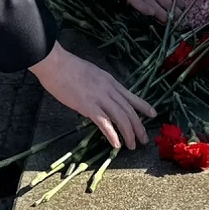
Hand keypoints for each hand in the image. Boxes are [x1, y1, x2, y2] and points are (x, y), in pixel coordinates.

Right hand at [29, 42, 155, 149]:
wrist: (55, 63)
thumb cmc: (67, 67)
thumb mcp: (91, 74)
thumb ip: (99, 85)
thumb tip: (101, 96)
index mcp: (110, 81)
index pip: (131, 96)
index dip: (143, 106)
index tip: (153, 114)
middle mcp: (109, 90)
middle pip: (129, 110)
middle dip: (139, 126)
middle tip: (144, 139)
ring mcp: (99, 98)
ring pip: (121, 118)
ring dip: (129, 133)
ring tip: (132, 146)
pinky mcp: (88, 106)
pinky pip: (105, 123)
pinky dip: (112, 135)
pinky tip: (116, 144)